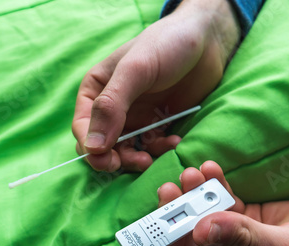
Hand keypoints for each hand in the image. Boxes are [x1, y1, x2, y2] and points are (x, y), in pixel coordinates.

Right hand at [72, 0, 239, 171]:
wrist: (206, 41)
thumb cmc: (166, 45)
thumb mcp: (134, 70)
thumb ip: (111, 105)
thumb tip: (92, 145)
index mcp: (96, 90)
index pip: (83, 126)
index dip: (90, 147)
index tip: (107, 160)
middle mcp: (112, 107)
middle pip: (102, 144)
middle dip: (115, 158)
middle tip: (135, 163)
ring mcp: (135, 117)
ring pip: (126, 151)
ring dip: (138, 159)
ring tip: (153, 157)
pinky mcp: (156, 124)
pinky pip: (151, 146)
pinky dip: (160, 149)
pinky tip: (174, 140)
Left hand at [156, 161, 288, 245]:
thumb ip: (244, 238)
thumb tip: (199, 228)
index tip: (168, 224)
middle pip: (188, 245)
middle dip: (178, 218)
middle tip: (171, 190)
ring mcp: (235, 244)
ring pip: (202, 221)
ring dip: (194, 198)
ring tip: (192, 174)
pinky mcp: (245, 222)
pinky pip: (222, 205)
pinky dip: (215, 187)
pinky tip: (211, 170)